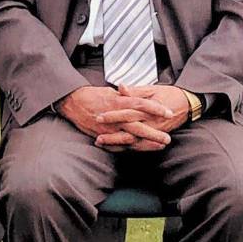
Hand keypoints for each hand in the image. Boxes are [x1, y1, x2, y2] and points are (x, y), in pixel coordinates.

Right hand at [56, 86, 173, 150]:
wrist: (74, 103)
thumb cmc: (95, 95)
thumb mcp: (114, 91)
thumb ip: (131, 93)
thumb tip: (148, 93)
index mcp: (119, 101)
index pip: (141, 104)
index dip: (156, 108)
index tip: (169, 112)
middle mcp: (116, 116)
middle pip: (138, 126)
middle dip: (154, 133)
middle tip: (168, 138)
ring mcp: (109, 128)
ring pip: (130, 138)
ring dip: (146, 144)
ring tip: (159, 146)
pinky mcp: (103, 136)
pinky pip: (118, 145)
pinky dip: (130, 149)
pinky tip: (141, 150)